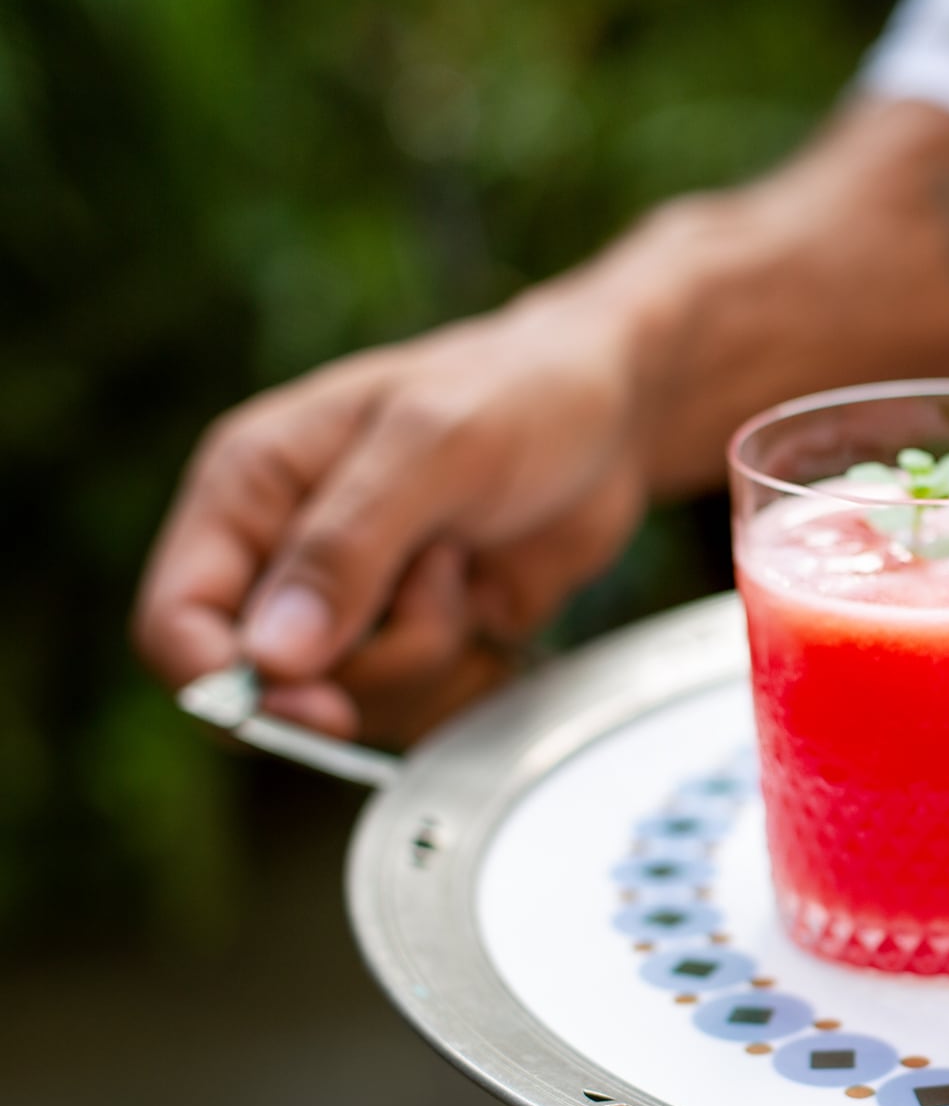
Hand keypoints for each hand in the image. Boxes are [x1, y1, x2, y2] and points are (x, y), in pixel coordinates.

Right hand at [134, 298, 647, 745]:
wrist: (614, 414)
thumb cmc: (520, 393)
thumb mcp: (436, 448)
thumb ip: (348, 548)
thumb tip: (270, 657)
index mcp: (249, 490)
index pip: (177, 621)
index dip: (227, 685)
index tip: (320, 706)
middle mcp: (285, 558)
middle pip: (273, 688)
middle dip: (369, 661)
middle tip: (440, 581)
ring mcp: (355, 609)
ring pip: (358, 706)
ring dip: (432, 655)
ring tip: (464, 565)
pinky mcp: (420, 644)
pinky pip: (426, 712)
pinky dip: (471, 675)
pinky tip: (493, 602)